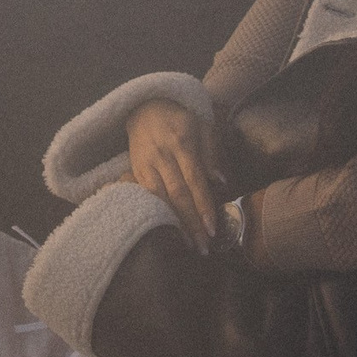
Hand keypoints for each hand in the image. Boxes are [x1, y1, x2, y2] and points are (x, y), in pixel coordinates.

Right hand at [125, 98, 223, 251]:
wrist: (144, 109)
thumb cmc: (180, 120)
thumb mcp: (202, 127)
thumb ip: (212, 153)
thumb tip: (221, 182)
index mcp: (182, 143)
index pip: (194, 180)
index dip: (203, 205)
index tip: (212, 228)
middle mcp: (162, 155)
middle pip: (178, 194)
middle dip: (191, 223)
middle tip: (204, 247)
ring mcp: (146, 165)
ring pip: (160, 199)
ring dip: (174, 223)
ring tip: (188, 244)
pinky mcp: (135, 172)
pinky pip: (147, 197)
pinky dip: (157, 214)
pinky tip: (167, 230)